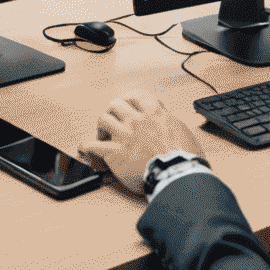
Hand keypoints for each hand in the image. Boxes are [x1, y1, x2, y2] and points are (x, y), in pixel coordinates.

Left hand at [81, 89, 205, 194]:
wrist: (176, 173)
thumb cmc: (184, 157)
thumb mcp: (183, 131)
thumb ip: (170, 122)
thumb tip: (166, 120)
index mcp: (154, 113)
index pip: (136, 95)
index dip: (129, 99)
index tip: (126, 104)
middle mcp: (136, 120)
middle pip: (115, 105)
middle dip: (112, 112)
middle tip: (112, 121)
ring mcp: (124, 135)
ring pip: (103, 120)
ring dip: (101, 127)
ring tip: (102, 136)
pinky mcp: (114, 153)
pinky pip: (94, 146)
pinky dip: (87, 147)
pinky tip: (84, 149)